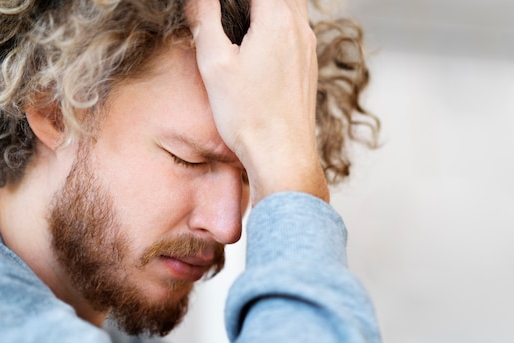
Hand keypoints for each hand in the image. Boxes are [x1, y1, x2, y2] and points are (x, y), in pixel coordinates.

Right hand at [187, 0, 328, 204]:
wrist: (282, 156)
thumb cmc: (249, 116)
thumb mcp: (214, 64)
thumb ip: (204, 19)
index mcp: (277, 19)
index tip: (215, 6)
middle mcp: (300, 28)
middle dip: (251, 1)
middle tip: (226, 12)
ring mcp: (308, 48)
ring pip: (293, 7)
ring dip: (269, 6)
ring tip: (241, 18)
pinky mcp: (309, 67)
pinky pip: (297, 29)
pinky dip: (279, 22)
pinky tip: (260, 40)